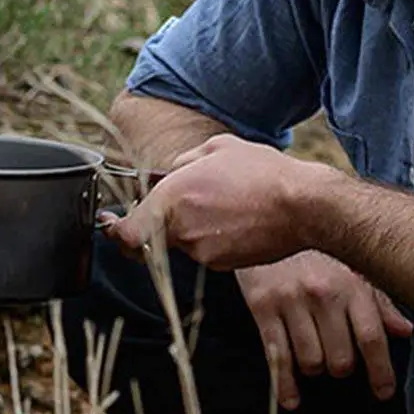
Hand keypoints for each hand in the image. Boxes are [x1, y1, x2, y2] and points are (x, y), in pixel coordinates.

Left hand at [102, 134, 318, 268]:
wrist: (302, 206)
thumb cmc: (262, 173)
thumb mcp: (217, 149)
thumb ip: (183, 163)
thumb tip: (167, 175)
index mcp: (172, 198)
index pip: (127, 233)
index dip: (115, 233)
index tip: (111, 226)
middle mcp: (181, 228)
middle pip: (154, 237)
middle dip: (163, 224)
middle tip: (191, 206)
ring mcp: (200, 251)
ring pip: (183, 243)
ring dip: (195, 229)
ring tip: (227, 205)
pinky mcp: (220, 265)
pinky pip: (206, 252)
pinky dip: (215, 239)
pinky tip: (238, 220)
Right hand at [237, 251, 413, 409]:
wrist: (268, 212)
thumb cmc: (313, 244)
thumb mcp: (350, 265)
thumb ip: (378, 300)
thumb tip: (405, 331)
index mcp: (351, 284)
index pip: (372, 337)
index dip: (380, 371)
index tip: (383, 393)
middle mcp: (324, 294)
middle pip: (341, 357)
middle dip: (341, 367)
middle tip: (339, 363)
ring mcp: (291, 301)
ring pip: (310, 361)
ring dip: (314, 367)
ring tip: (313, 359)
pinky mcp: (263, 306)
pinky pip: (276, 356)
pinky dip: (284, 384)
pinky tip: (291, 400)